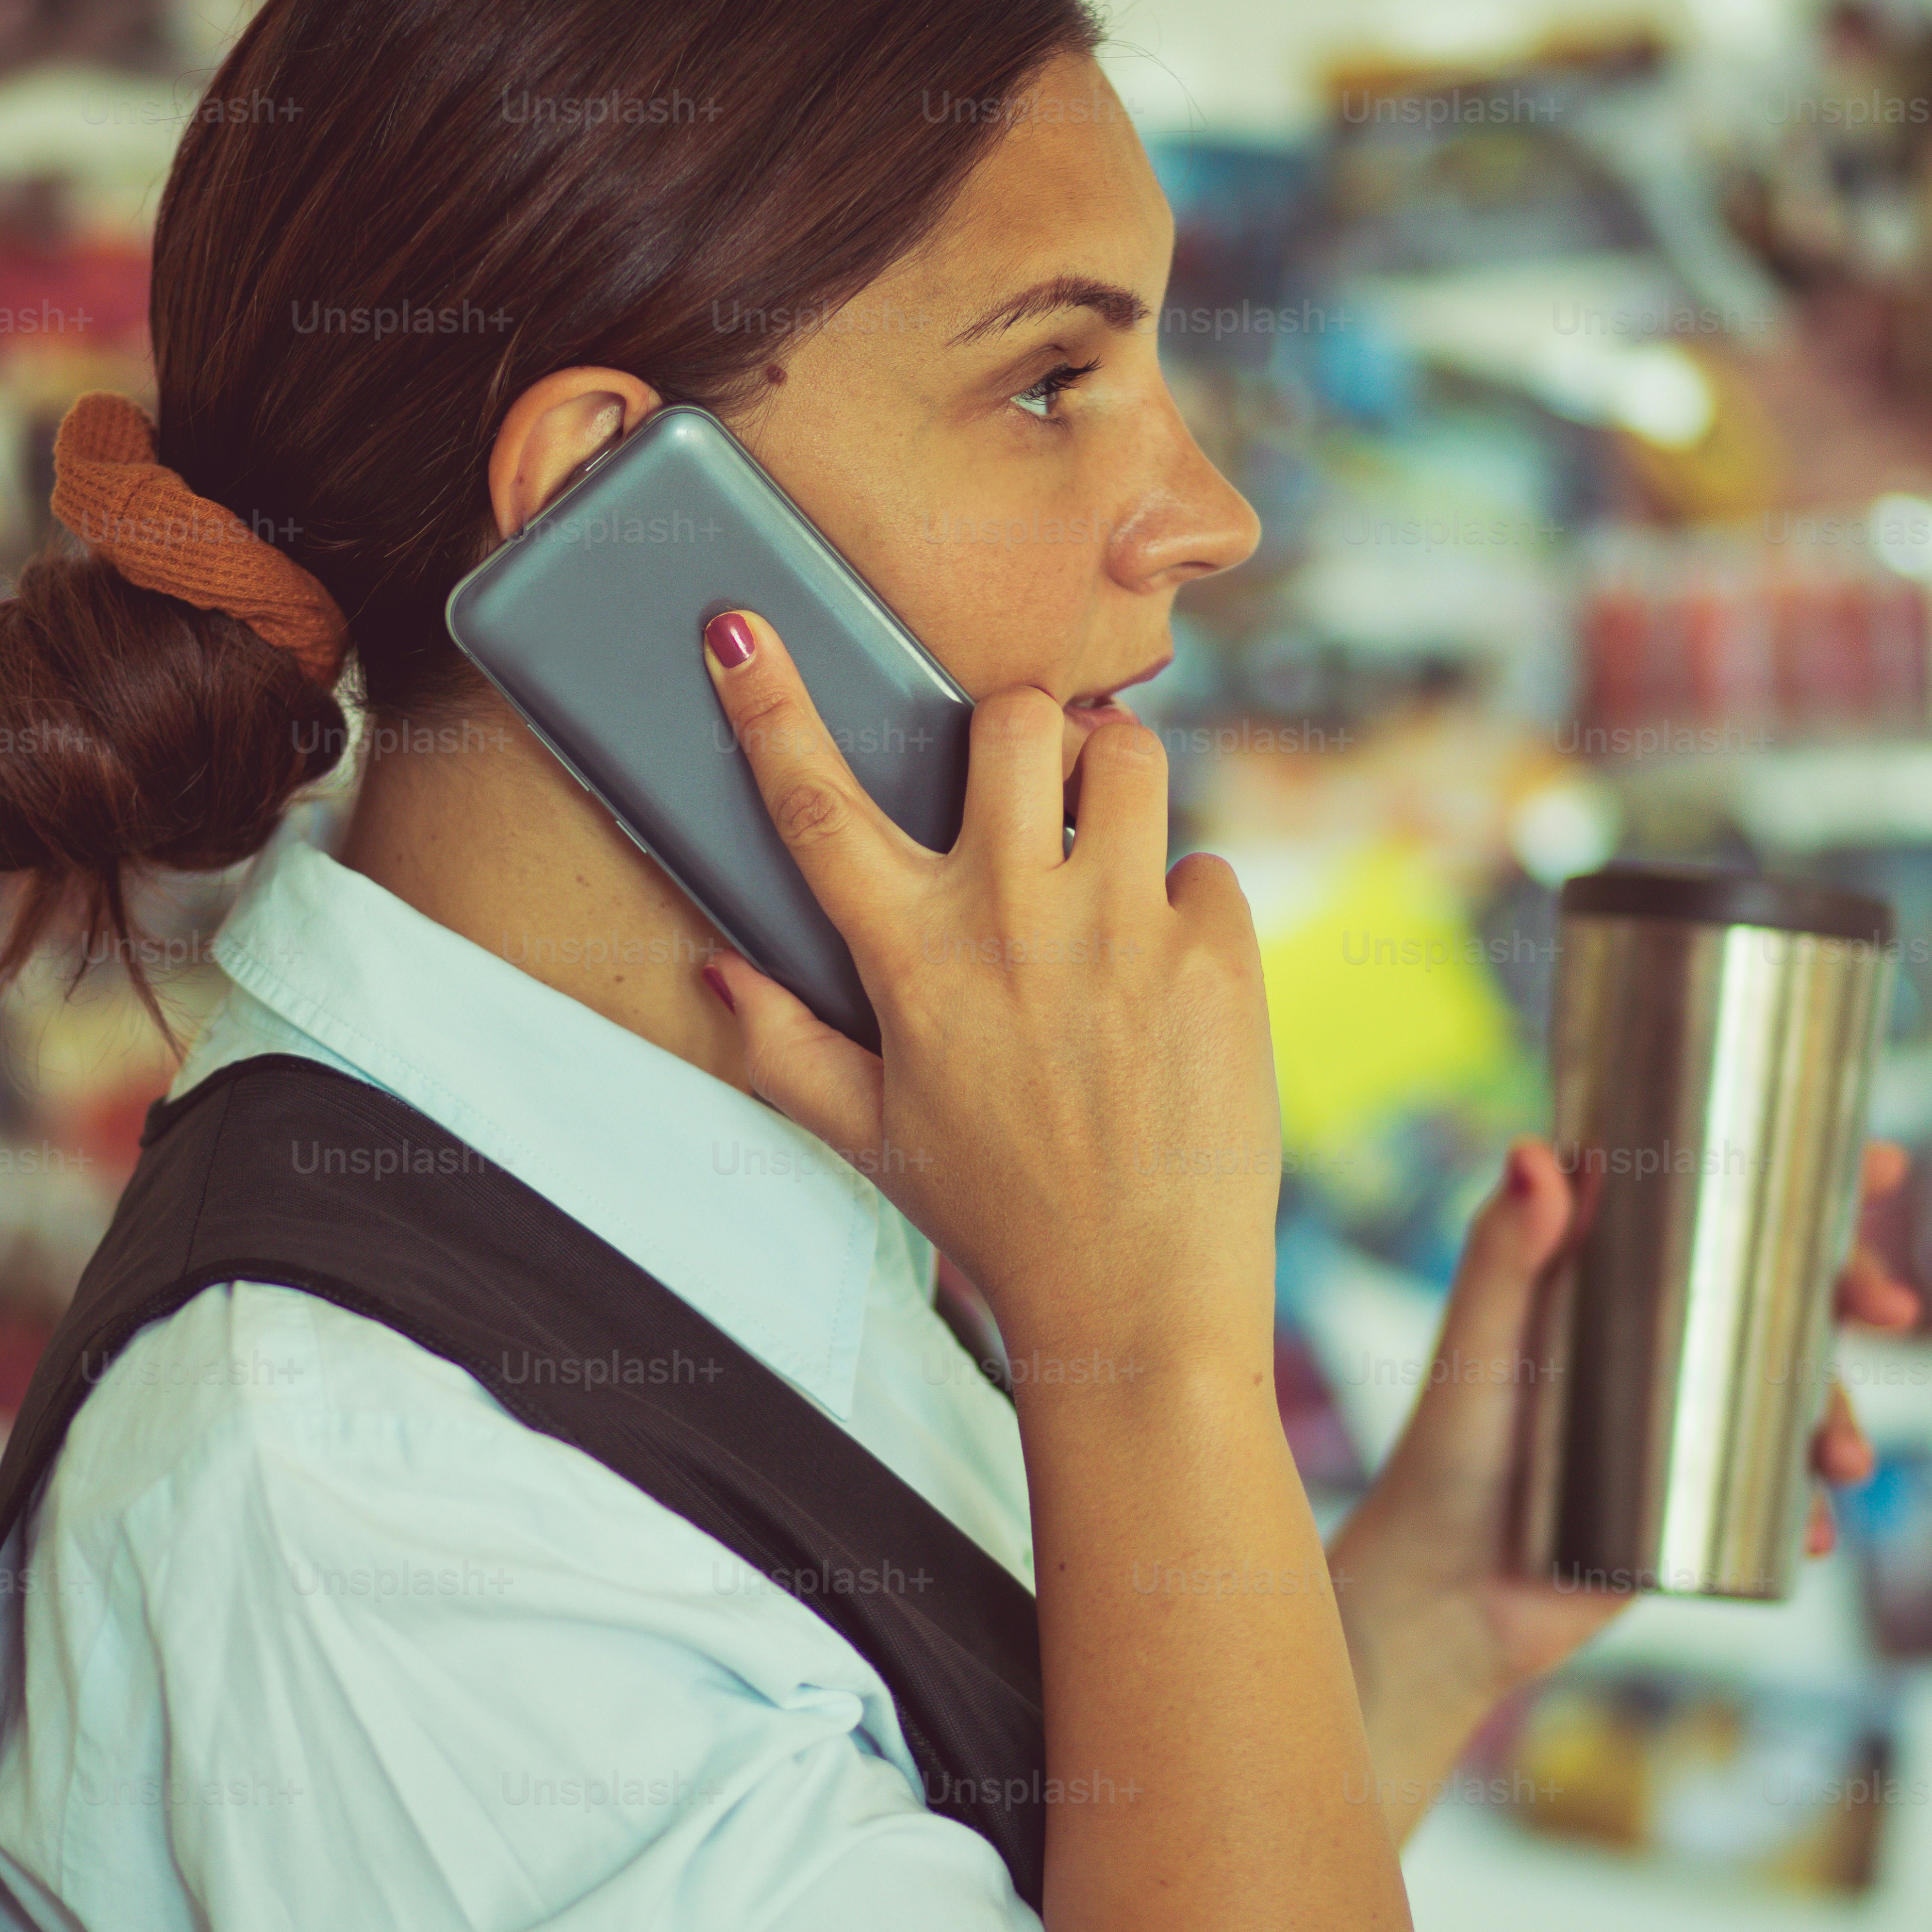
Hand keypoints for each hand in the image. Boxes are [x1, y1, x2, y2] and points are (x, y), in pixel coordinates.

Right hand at [694, 609, 1281, 1384]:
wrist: (1136, 1307)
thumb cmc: (996, 1219)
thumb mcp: (870, 1139)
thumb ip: (783, 1048)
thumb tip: (712, 971)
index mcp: (911, 960)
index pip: (816, 801)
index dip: (769, 701)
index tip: (736, 624)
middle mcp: (1012, 922)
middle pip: (1010, 719)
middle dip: (1019, 723)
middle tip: (1028, 779)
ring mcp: (1122, 929)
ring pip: (1129, 753)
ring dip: (1115, 782)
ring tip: (1109, 850)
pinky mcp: (1219, 953)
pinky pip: (1208, 866)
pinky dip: (1190, 905)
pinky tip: (1172, 978)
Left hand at [1331, 1140, 1919, 1710]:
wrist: (1445, 1601)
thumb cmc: (1443, 1460)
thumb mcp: (1477, 1350)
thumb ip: (1499, 1258)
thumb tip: (1537, 1153)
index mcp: (1612, 1275)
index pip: (1719, 1204)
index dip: (1807, 1178)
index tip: (1885, 1164)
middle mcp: (1659, 1335)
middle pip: (1784, 1293)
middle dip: (1854, 1293)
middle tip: (1892, 1309)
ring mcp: (1685, 1417)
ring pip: (1799, 1394)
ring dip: (1844, 1416)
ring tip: (1843, 1461)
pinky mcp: (1697, 1497)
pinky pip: (1780, 1490)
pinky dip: (1810, 1506)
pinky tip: (1816, 1530)